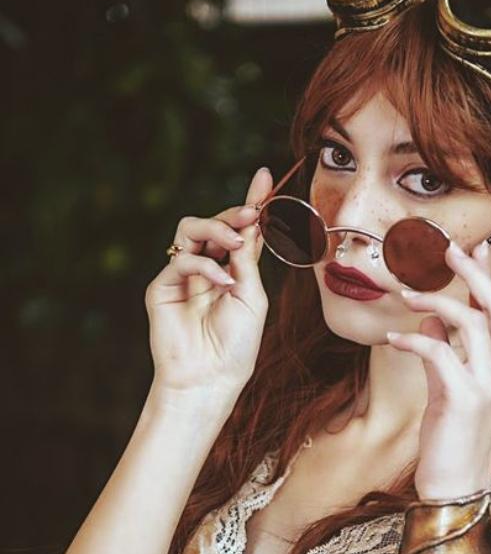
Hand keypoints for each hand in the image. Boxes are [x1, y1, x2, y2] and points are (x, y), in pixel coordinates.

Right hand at [144, 167, 272, 401]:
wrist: (211, 377)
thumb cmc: (237, 344)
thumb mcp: (252, 296)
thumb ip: (247, 260)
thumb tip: (252, 222)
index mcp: (234, 269)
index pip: (242, 229)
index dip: (252, 202)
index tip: (265, 176)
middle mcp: (208, 267)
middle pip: (214, 222)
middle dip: (234, 213)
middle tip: (252, 214)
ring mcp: (183, 275)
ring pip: (190, 229)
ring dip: (216, 228)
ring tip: (235, 244)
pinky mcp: (162, 286)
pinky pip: (182, 260)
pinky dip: (205, 267)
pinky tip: (221, 283)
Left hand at [386, 240, 490, 499]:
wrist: (456, 493)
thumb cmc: (451, 443)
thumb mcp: (448, 391)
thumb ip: (445, 353)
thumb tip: (431, 319)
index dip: (487, 278)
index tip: (473, 248)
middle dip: (473, 273)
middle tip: (448, 248)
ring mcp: (487, 386)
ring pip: (472, 324)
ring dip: (438, 300)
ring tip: (406, 291)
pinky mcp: (464, 399)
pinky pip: (440, 352)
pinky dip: (415, 337)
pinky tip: (393, 337)